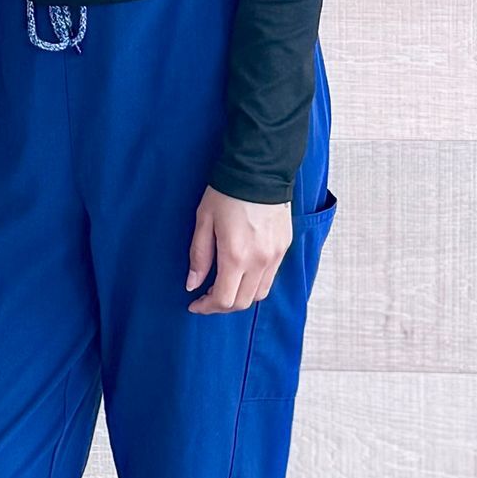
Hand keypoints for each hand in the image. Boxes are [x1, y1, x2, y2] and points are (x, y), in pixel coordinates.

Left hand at [186, 187, 291, 313]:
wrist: (259, 170)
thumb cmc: (226, 193)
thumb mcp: (204, 221)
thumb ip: (199, 256)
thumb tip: (193, 284)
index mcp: (236, 256)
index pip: (224, 300)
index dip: (207, 307)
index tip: (195, 304)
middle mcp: (259, 261)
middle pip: (242, 302)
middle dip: (222, 306)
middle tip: (206, 297)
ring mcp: (275, 256)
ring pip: (259, 294)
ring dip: (240, 297)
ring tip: (224, 287)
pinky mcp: (284, 248)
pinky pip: (270, 277)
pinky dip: (254, 283)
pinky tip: (241, 273)